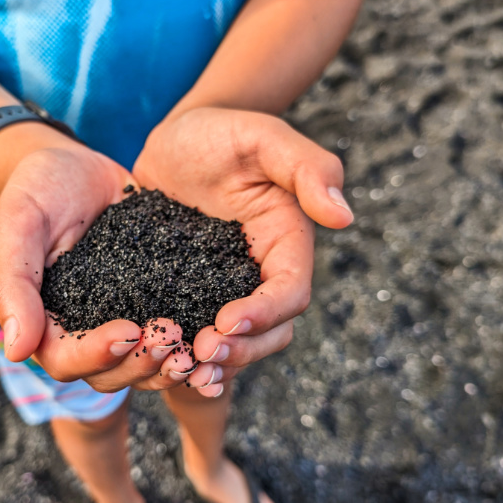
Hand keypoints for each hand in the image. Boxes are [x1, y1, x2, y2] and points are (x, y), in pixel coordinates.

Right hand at [0, 142, 223, 393]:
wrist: (76, 164)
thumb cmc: (37, 189)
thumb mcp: (18, 225)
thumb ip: (12, 284)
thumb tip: (16, 350)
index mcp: (45, 324)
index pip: (66, 360)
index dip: (97, 355)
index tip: (128, 331)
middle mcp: (85, 332)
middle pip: (111, 374)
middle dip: (143, 363)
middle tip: (173, 337)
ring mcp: (122, 320)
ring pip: (146, 365)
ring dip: (171, 363)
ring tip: (198, 346)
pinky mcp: (156, 302)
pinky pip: (175, 333)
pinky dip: (196, 341)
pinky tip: (221, 333)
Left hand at [132, 107, 353, 378]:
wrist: (177, 140)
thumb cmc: (223, 132)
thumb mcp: (264, 137)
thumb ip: (308, 168)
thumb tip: (343, 216)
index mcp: (287, 244)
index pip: (290, 292)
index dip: (265, 313)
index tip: (226, 321)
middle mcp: (261, 274)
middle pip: (270, 332)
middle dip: (241, 350)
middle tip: (200, 355)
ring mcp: (226, 289)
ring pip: (237, 343)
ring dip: (215, 364)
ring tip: (182, 369)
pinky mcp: (189, 293)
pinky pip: (195, 332)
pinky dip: (184, 353)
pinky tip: (159, 363)